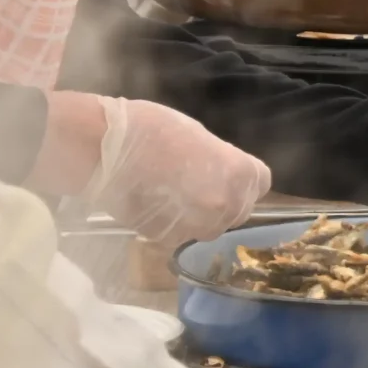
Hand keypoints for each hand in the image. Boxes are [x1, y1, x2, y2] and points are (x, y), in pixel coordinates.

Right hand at [82, 96, 271, 248]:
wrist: (105, 148)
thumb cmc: (153, 128)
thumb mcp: (201, 137)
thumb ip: (221, 163)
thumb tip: (223, 175)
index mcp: (240, 175)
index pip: (262, 184)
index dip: (245, 178)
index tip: (229, 173)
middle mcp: (225, 206)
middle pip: (239, 209)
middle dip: (224, 200)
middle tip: (197, 184)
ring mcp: (196, 227)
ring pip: (210, 227)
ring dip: (198, 216)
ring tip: (173, 195)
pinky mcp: (167, 239)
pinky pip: (180, 234)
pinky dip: (172, 224)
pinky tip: (154, 204)